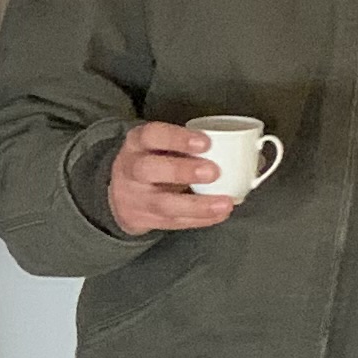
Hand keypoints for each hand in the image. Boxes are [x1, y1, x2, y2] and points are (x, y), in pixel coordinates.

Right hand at [102, 120, 236, 238]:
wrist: (120, 195)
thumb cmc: (151, 162)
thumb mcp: (157, 145)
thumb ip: (185, 145)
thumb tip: (238, 149)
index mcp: (137, 144)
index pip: (151, 135)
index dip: (177, 138)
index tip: (205, 142)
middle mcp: (131, 169)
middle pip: (149, 169)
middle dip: (182, 171)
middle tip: (213, 172)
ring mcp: (136, 198)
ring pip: (163, 204)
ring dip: (197, 205)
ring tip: (224, 203)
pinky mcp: (145, 219)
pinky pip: (173, 222)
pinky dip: (199, 219)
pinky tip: (218, 214)